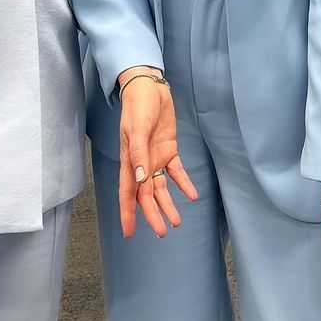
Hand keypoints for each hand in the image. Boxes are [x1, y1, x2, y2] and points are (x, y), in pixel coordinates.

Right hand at [117, 68, 197, 238]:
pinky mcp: (169, 149)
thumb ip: (138, 154)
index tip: (129, 233)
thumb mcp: (136, 129)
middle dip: (153, 214)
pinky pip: (176, 171)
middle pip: (147, 195)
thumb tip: (140, 180)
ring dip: (168, 204)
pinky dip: (184, 183)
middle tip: (162, 233)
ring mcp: (156, 157)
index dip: (128, 213)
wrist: (150, 88)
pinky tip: (192, 195)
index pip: (128, 192)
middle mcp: (142, 163)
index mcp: (130, 161)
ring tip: (177, 222)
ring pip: (162, 187)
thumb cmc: (138, 107)